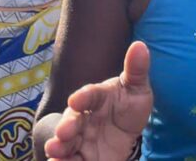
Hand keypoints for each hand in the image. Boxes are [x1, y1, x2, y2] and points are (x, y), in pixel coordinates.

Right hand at [44, 41, 152, 160]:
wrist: (128, 134)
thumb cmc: (129, 105)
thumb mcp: (137, 89)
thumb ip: (136, 69)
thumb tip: (140, 45)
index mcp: (97, 97)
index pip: (89, 95)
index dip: (83, 97)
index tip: (76, 100)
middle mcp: (83, 117)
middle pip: (72, 120)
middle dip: (66, 125)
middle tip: (64, 132)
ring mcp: (79, 138)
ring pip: (65, 141)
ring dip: (58, 146)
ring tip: (55, 151)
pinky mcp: (79, 156)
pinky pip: (69, 160)